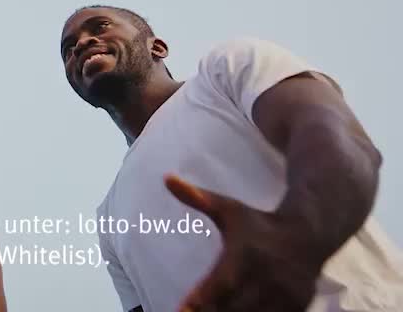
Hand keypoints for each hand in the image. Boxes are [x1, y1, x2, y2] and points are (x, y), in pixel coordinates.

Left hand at [164, 175, 323, 311]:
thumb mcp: (228, 207)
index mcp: (246, 254)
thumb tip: (167, 179)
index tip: (182, 309)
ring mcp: (285, 295)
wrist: (309, 233)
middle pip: (234, 307)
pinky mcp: (298, 306)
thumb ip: (197, 198)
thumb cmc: (259, 222)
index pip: (221, 283)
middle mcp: (267, 277)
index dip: (202, 298)